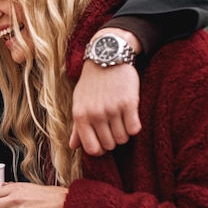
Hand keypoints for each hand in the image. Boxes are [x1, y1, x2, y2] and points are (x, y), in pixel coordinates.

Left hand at [71, 29, 141, 155]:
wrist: (107, 57)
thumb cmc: (92, 83)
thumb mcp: (79, 103)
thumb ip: (77, 127)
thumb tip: (73, 147)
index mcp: (80, 116)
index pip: (92, 148)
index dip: (100, 150)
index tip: (103, 142)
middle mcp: (95, 114)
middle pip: (110, 145)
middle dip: (113, 140)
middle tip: (113, 127)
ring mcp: (112, 109)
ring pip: (123, 138)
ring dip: (124, 133)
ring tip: (121, 120)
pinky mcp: (129, 103)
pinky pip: (135, 129)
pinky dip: (134, 126)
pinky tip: (130, 117)